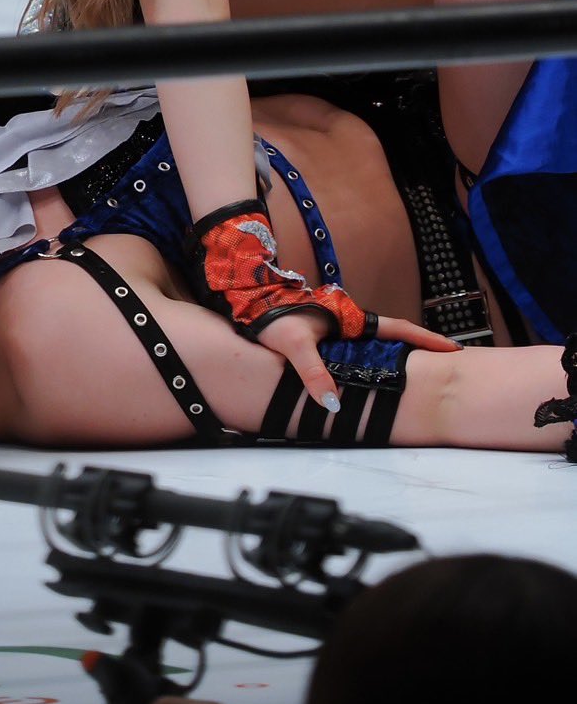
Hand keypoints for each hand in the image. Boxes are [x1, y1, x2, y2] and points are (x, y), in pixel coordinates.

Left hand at [257, 308, 462, 409]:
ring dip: (398, 356)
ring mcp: (341, 328)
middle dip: (420, 349)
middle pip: (394, 337)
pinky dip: (375, 362)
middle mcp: (350, 322)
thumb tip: (332, 402)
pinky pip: (359, 351)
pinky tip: (377, 376)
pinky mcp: (328, 336)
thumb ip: (313, 371)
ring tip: (420, 374)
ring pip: (377, 345)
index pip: (398, 329)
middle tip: (446, 364)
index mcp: (350, 319)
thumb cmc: (272, 317)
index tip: (452, 349)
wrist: (250, 301)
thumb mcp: (294, 344)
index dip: (424, 339)